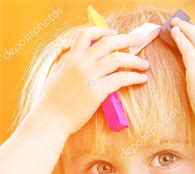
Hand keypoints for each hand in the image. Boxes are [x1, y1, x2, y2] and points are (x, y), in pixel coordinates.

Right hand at [23, 26, 149, 135]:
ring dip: (135, 60)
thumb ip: (66, 65)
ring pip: (118, 59)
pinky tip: (141, 79)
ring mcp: (89, 77)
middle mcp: (80, 64)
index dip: (102, 31)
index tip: (114, 33)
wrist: (49, 120)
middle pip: (108, 42)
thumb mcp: (55, 76)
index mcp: (70, 59)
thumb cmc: (50, 103)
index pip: (86, 34)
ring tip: (145, 64)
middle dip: (127, 39)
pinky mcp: (97, 92)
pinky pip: (121, 79)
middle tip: (139, 40)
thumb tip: (74, 58)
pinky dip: (134, 77)